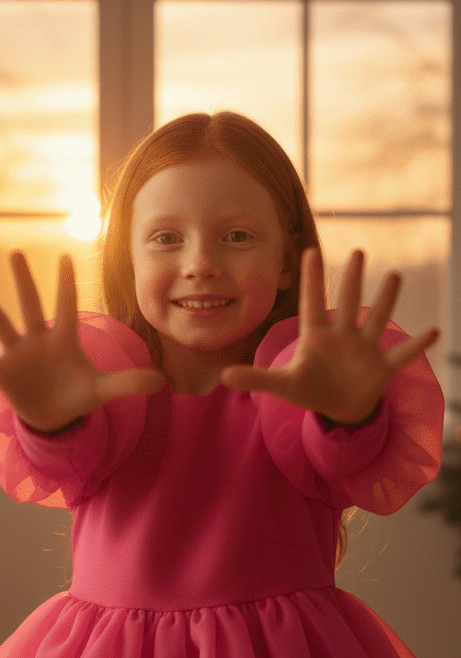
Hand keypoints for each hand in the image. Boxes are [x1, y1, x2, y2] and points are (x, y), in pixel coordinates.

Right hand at [0, 251, 165, 432]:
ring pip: (3, 324)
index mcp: (64, 339)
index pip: (67, 306)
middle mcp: (38, 340)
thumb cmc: (76, 395)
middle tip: (17, 252)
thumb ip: (129, 384)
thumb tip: (164, 381)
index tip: (65, 255)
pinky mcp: (2, 372)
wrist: (52, 416)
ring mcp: (18, 354)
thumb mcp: (103, 391)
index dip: (66, 284)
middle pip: (32, 305)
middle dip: (25, 281)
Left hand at [220, 248, 438, 424]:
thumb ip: (255, 378)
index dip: (312, 280)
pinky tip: (434, 331)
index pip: (312, 303)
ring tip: (395, 277)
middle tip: (359, 251)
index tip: (311, 250)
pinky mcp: (382, 368)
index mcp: (316, 337)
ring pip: (377, 320)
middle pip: (348, 304)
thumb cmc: (309, 389)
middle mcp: (342, 337)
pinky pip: (402, 355)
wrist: (338, 408)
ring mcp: (364, 350)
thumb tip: (223, 375)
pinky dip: (417, 346)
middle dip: (353, 280)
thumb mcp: (282, 386)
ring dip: (386, 301)